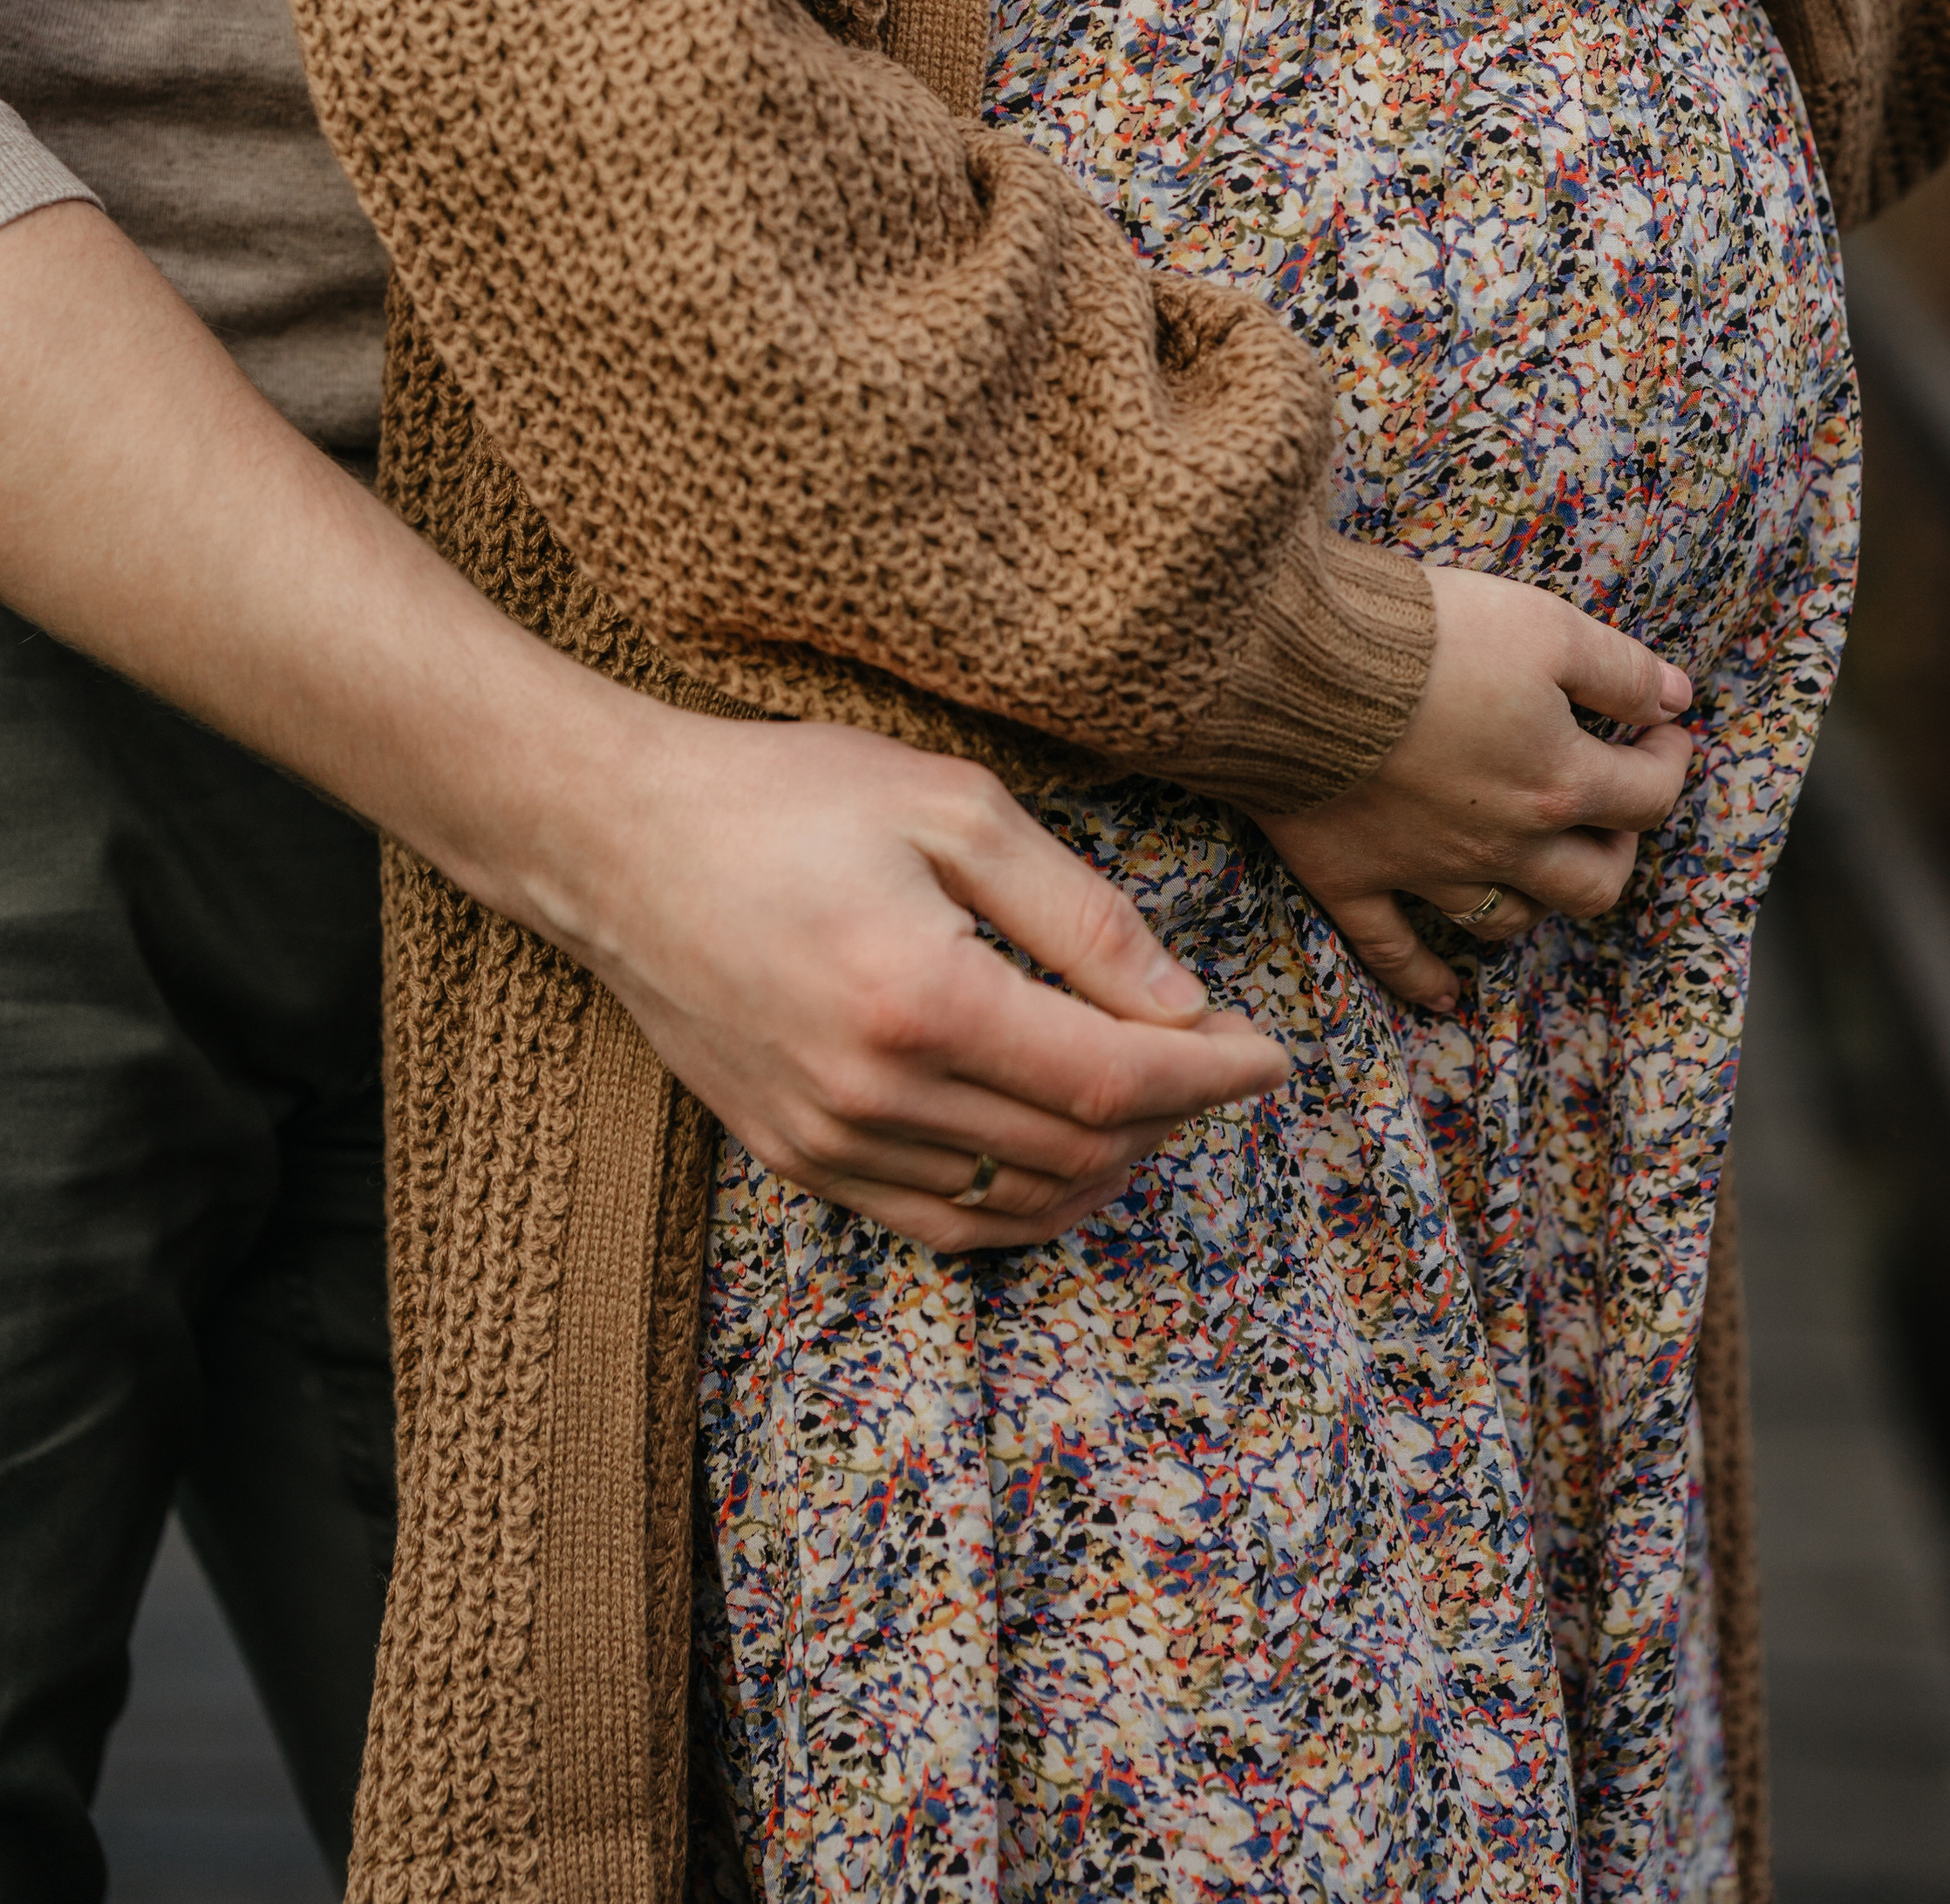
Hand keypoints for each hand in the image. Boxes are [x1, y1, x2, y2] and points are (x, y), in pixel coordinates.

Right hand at [0, 204, 1284, 1257]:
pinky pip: (938, 1219)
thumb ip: (1078, 912)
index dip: (1209, 1076)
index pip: (1112, 1079)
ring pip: (1017, 1198)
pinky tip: (1059, 1150)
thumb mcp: (953, 807)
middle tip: (1214, 1056)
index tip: (1269, 1054)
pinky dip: (1020, 1201)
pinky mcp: (793, 1154)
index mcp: (924, 998)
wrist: (616, 840)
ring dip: (1107, 1162)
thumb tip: (1181, 1004)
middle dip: (1173, 1116)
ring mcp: (827, 1139)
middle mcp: (876, 1092)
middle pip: (1078, 1149)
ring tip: (1150, 1097)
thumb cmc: (786, 795)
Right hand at [1246, 565, 1693, 1008]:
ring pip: (1505, 921)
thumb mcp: (1545, 625)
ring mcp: (1426, 872)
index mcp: (1558, 783)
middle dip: (1617, 848)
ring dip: (1536, 903)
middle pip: (1593, 883)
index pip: (1647, 795)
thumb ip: (1621, 669)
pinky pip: (1393, 953)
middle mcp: (1503, 845)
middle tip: (1610, 806)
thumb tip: (1677, 698)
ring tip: (1539, 869)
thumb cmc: (1425, 639)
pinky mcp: (1353, 879)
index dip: (1669, 759)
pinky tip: (1448, 994)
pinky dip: (1425, 979)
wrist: (1296, 667)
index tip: (1663, 727)